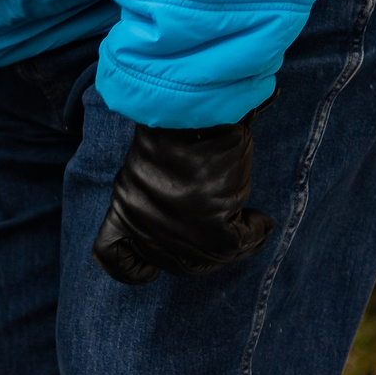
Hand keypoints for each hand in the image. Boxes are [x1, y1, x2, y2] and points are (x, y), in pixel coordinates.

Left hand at [90, 116, 273, 284]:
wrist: (190, 108)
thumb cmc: (174, 126)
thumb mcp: (150, 164)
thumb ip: (158, 192)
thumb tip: (186, 208)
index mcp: (123, 206)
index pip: (114, 255)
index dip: (136, 267)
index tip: (152, 266)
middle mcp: (144, 224)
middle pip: (174, 262)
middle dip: (201, 254)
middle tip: (227, 233)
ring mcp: (175, 231)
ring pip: (210, 258)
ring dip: (236, 244)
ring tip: (250, 224)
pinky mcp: (211, 229)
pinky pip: (239, 244)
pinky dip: (255, 233)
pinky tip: (261, 220)